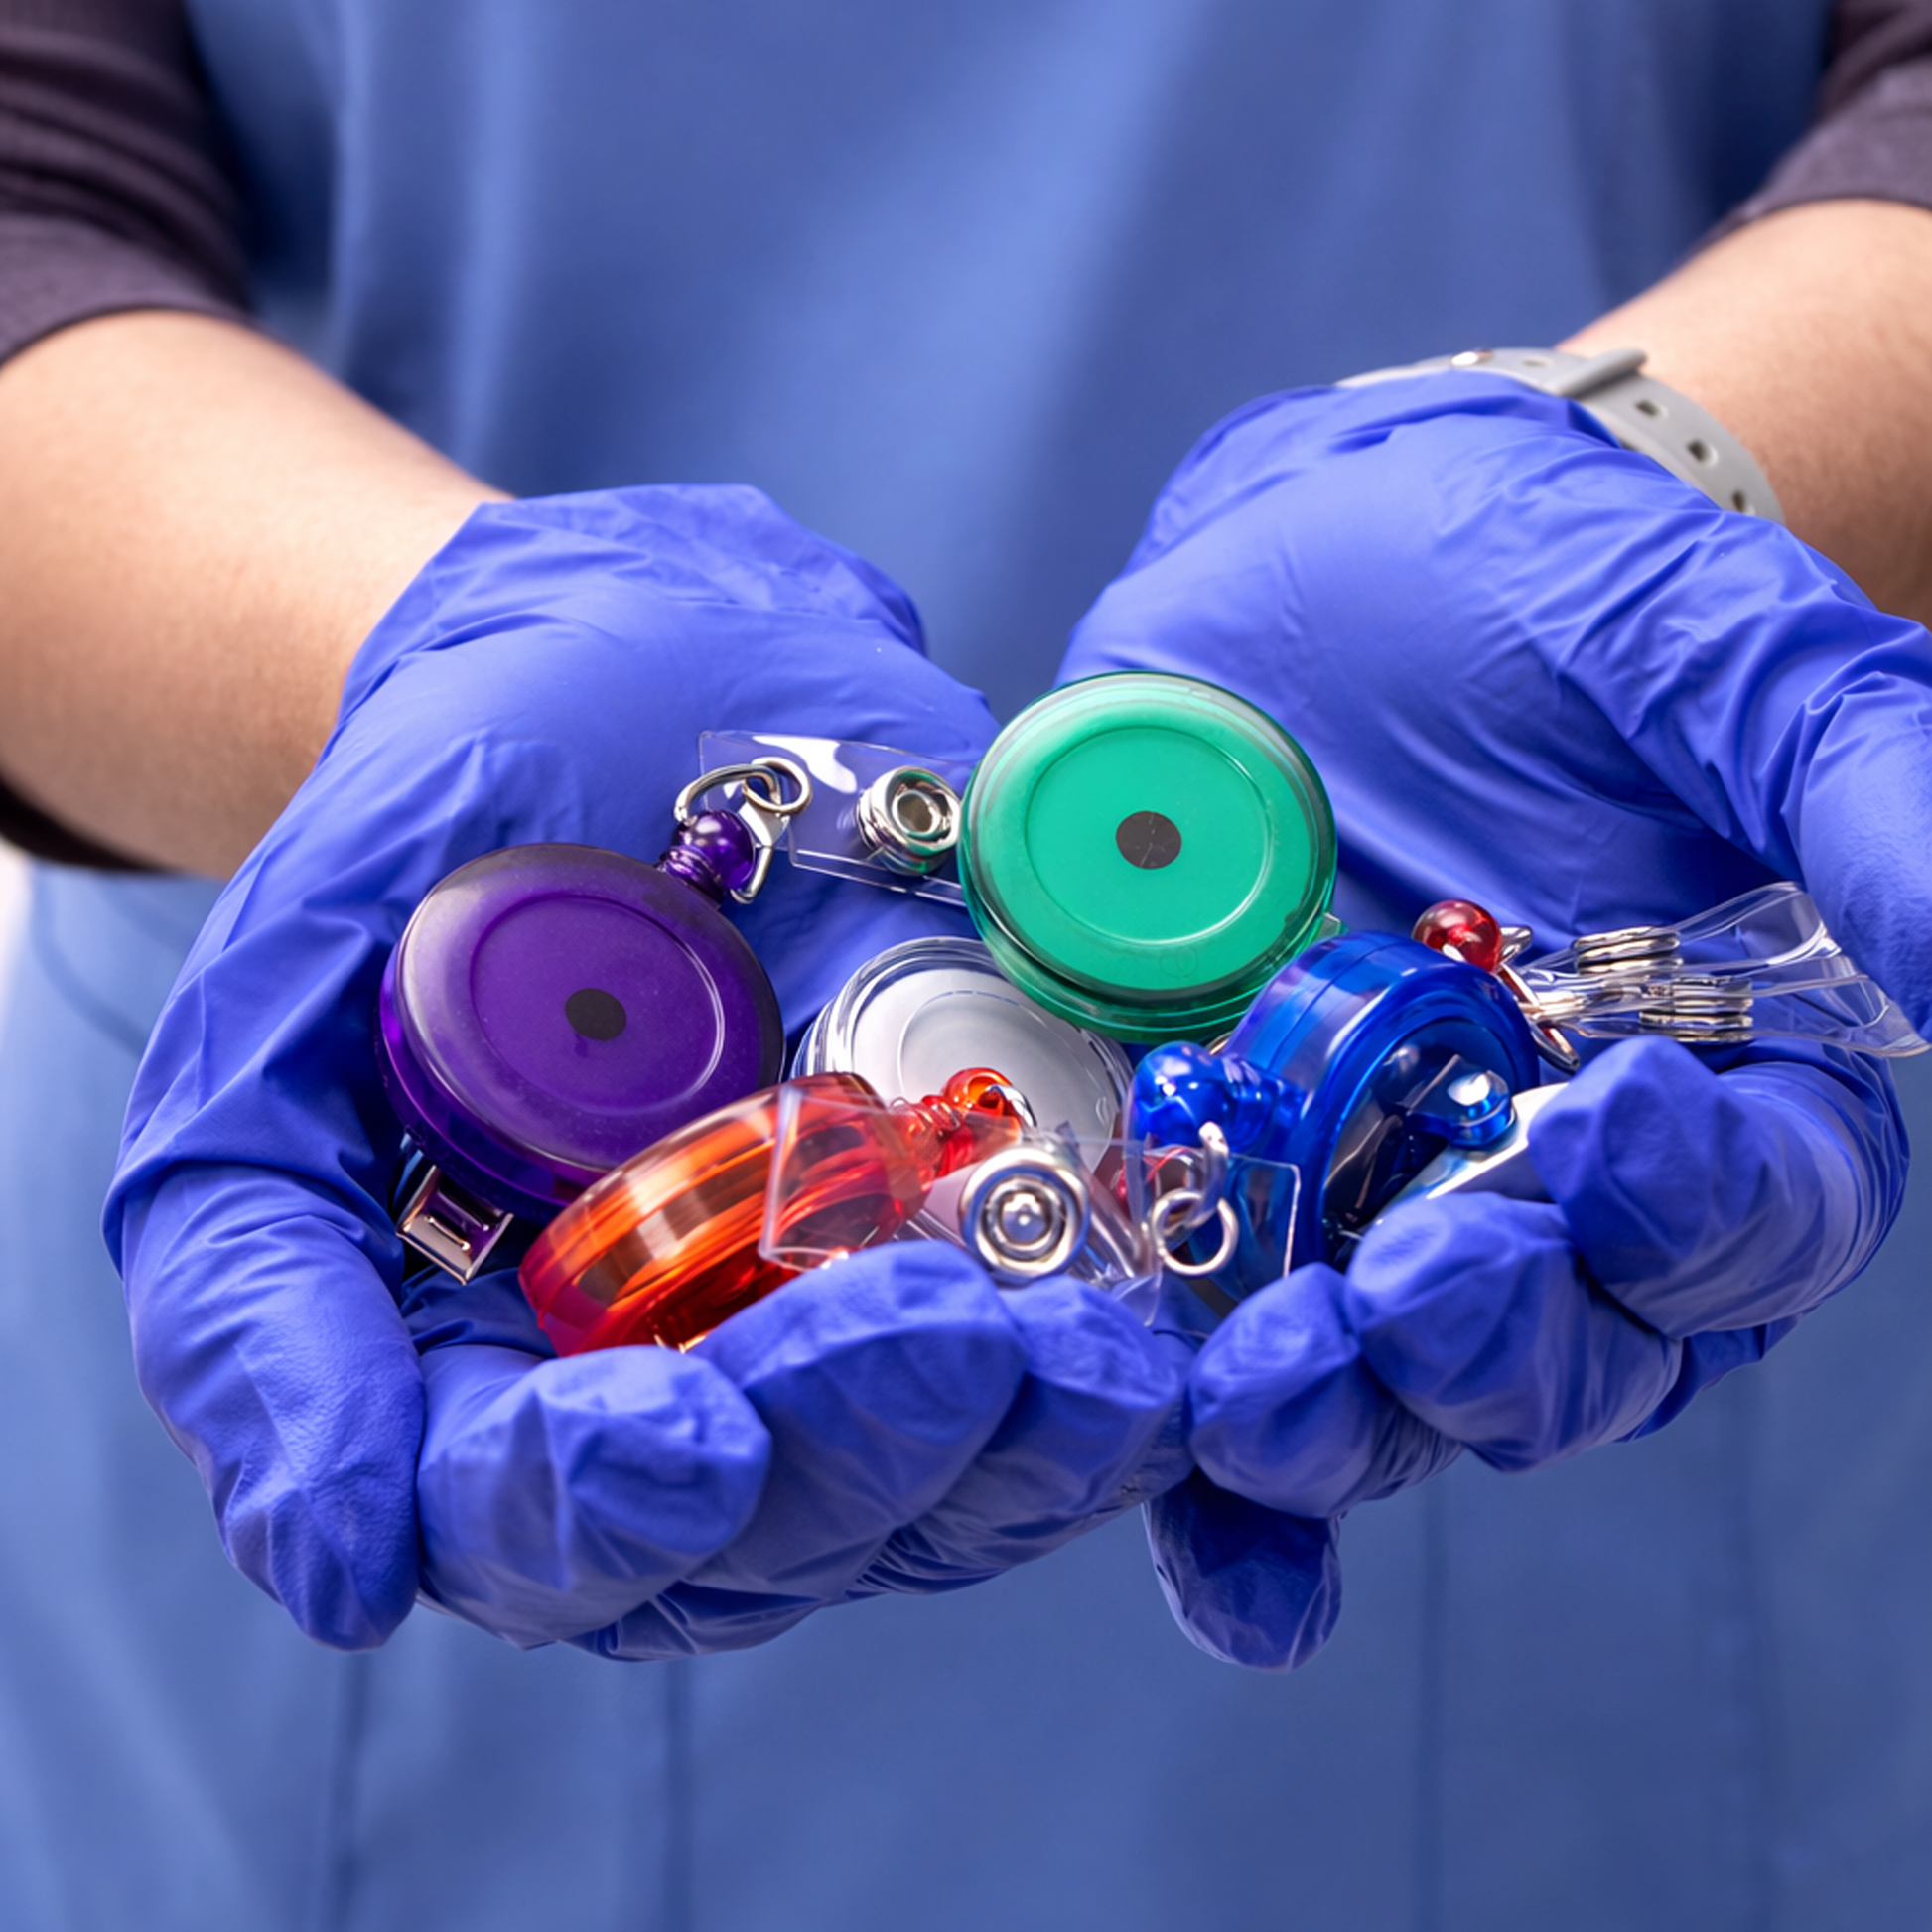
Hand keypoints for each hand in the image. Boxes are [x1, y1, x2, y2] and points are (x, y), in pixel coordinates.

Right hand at [106, 485, 1178, 1649]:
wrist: (624, 680)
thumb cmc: (421, 851)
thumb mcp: (270, 1047)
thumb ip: (256, 1296)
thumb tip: (335, 1568)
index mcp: (505, 1382)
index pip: (547, 1529)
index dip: (604, 1518)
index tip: (684, 1444)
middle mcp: (692, 1386)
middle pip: (781, 1529)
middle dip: (861, 1451)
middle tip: (944, 1344)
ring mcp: (859, 1322)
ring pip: (949, 1482)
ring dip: (1031, 1447)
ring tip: (1090, 1364)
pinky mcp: (998, 1234)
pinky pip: (1076, 1363)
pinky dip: (1129, 1390)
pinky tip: (1161, 1357)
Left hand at [1060, 375, 1921, 1666]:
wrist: (1322, 559)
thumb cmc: (1540, 585)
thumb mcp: (1706, 648)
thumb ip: (1860, 780)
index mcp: (1716, 1076)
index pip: (1755, 1212)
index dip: (1691, 1206)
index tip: (1600, 1135)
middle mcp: (1554, 1180)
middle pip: (1571, 1350)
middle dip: (1489, 1344)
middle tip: (1401, 1299)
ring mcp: (1372, 1198)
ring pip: (1394, 1386)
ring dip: (1333, 1422)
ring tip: (1250, 1406)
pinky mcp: (1224, 1188)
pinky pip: (1219, 1358)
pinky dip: (1201, 1470)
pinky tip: (1184, 1515)